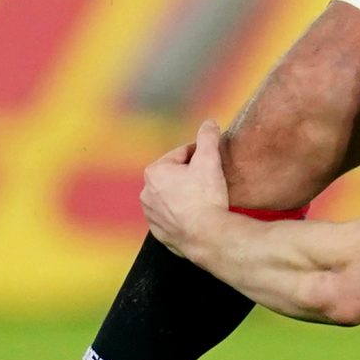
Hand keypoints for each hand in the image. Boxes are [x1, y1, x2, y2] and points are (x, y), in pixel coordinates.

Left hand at [142, 120, 231, 256]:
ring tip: (205, 199)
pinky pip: (172, 217)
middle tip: (210, 180)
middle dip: (190, 176)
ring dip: (185, 195)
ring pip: (172, 197)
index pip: (181, 154)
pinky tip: (198, 215)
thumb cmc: (205, 197)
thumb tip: (209, 123)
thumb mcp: (210, 160)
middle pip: (175, 176)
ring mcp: (151, 215)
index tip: (212, 162)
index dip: (200, 155)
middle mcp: (146, 193)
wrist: (206, 236)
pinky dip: (182, 214)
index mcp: (154, 172)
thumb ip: (208, 137)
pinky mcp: (159, 232)